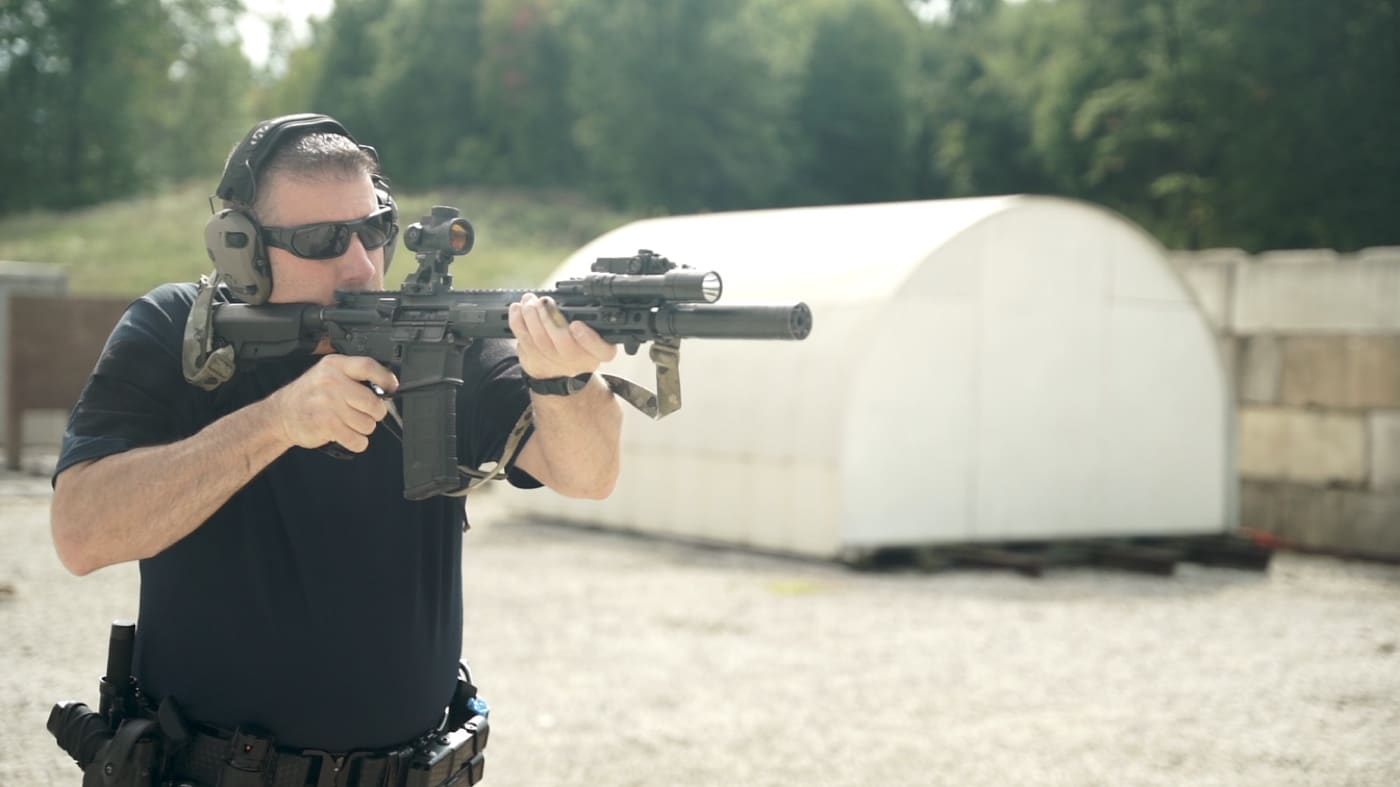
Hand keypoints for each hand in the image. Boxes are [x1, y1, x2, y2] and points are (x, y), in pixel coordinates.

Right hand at [264, 355, 398, 452]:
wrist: (281, 415)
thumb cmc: (309, 395)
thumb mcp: (326, 373)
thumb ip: (353, 375)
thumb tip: (386, 386)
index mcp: (335, 366)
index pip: (368, 366)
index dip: (385, 378)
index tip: (392, 387)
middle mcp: (332, 382)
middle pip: (373, 402)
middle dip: (375, 412)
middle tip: (365, 412)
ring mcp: (329, 404)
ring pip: (368, 424)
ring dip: (363, 428)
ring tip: (349, 422)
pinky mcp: (327, 425)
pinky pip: (357, 440)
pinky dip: (357, 442)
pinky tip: (347, 434)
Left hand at [508, 293, 616, 379]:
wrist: (560, 368)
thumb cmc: (578, 341)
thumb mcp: (594, 332)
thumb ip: (592, 318)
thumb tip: (575, 294)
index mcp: (600, 352)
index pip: (603, 351)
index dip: (589, 339)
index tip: (576, 325)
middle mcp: (580, 361)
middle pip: (565, 344)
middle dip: (550, 318)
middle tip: (544, 301)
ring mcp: (556, 365)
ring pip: (541, 341)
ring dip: (531, 316)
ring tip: (529, 300)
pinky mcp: (535, 362)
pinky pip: (524, 341)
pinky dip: (518, 322)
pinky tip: (517, 309)